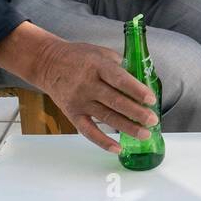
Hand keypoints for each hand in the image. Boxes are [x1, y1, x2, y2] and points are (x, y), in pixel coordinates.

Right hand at [33, 39, 159, 153]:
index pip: (119, 80)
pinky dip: (102, 141)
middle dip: (136, 113)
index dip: (136, 90)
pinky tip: (118, 148)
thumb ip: (120, 66)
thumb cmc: (79, 57)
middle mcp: (87, 84)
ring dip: (127, 128)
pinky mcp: (72, 114)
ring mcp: (79, 101)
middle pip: (115, 101)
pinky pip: (88, 131)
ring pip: (106, 117)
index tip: (151, 99)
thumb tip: (141, 82)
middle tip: (152, 120)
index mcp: (97, 66)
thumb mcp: (101, 52)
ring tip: (144, 134)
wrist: (48, 63)